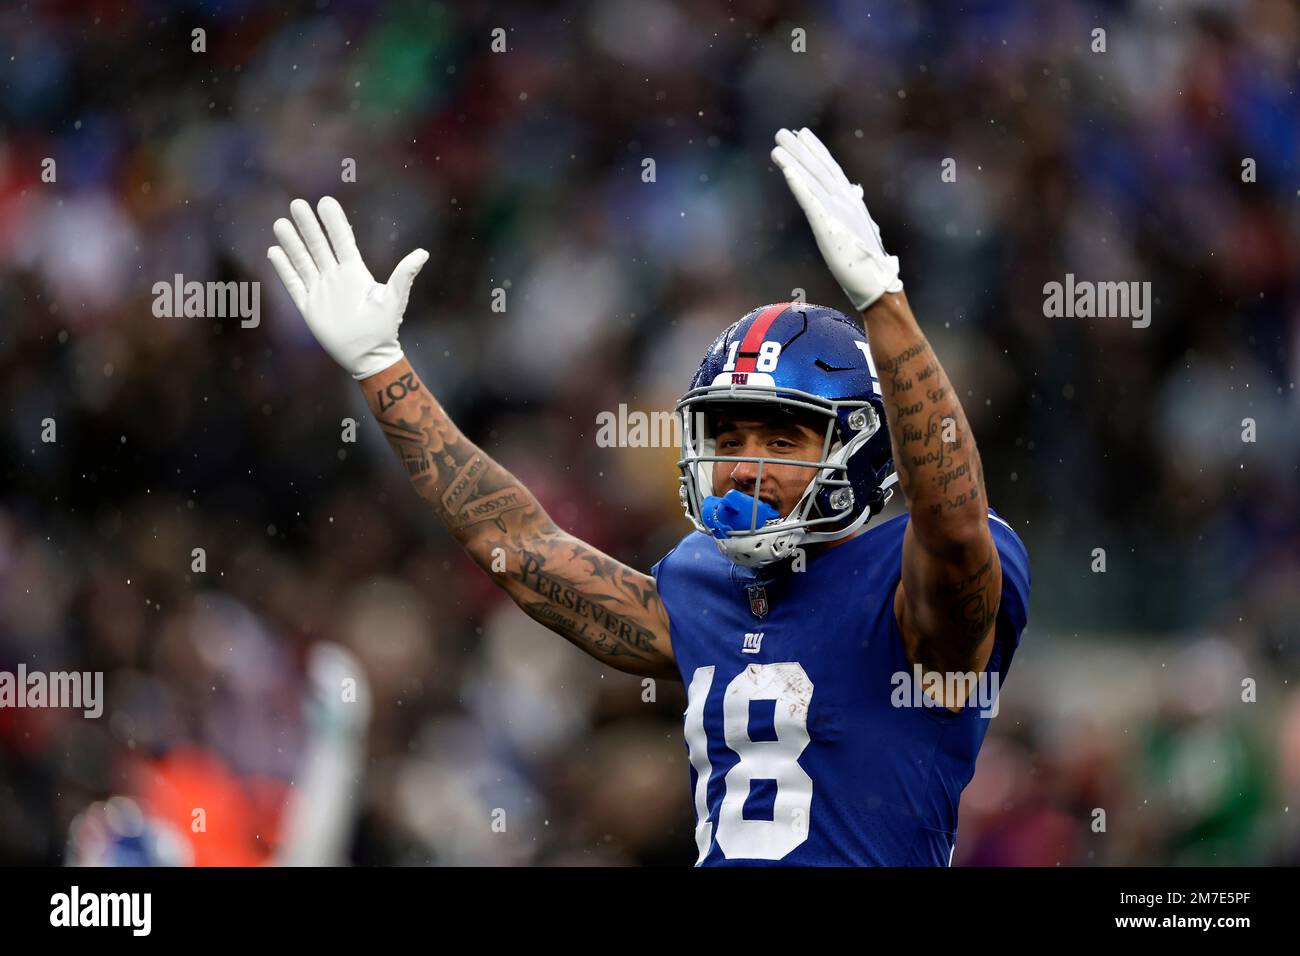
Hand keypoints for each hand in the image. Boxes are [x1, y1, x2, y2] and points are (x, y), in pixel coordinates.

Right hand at [268, 196, 428, 379]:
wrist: (368, 356)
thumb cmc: (384, 328)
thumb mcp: (395, 299)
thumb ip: (404, 275)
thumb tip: (423, 252)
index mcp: (355, 272)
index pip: (342, 241)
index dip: (334, 223)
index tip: (326, 202)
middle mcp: (335, 277)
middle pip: (319, 246)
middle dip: (308, 226)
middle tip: (297, 204)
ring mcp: (321, 290)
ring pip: (303, 261)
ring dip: (292, 243)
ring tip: (280, 223)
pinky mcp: (308, 306)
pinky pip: (293, 284)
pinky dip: (284, 269)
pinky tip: (274, 251)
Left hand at [771, 127, 902, 311]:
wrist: (877, 285)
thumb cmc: (867, 264)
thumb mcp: (860, 229)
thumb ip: (855, 208)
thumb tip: (855, 190)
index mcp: (853, 204)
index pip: (832, 170)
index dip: (817, 152)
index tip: (804, 135)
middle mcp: (846, 202)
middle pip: (820, 169)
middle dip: (801, 150)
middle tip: (783, 133)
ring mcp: (838, 213)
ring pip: (812, 179)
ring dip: (795, 160)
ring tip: (778, 144)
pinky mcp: (828, 226)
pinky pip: (809, 199)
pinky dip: (797, 182)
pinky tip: (786, 168)